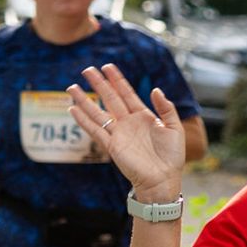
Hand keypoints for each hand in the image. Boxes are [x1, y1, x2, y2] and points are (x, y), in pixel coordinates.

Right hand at [66, 62, 182, 201]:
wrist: (163, 180)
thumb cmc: (171, 157)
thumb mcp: (175, 128)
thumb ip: (166, 108)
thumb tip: (155, 89)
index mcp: (143, 116)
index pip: (127, 93)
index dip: (117, 80)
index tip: (107, 67)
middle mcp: (128, 123)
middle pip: (110, 98)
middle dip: (98, 84)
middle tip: (87, 70)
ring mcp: (119, 134)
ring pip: (98, 113)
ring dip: (85, 100)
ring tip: (71, 88)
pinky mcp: (112, 146)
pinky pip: (95, 130)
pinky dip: (83, 121)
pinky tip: (72, 110)